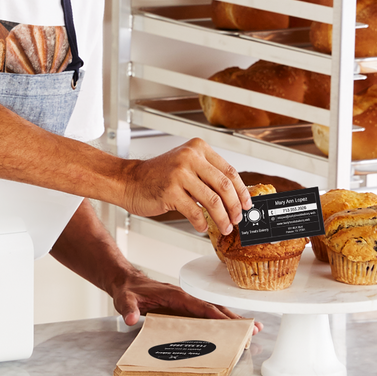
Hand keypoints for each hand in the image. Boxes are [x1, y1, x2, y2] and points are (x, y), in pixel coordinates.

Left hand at [112, 270, 261, 333]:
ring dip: (232, 321)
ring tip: (252, 330)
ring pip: (213, 311)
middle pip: (213, 308)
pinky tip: (232, 330)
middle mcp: (184, 297)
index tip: (232, 325)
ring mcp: (186, 302)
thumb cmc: (128, 290)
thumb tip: (131, 318)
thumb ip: (128, 309)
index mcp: (174, 295)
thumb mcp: (125, 299)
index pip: (199, 306)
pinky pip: (206, 315)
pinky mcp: (184, 308)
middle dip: (234, 319)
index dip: (216, 316)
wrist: (125, 281)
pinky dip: (221, 322)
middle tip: (253, 329)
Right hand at [121, 138, 250, 234]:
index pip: (230, 171)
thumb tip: (234, 196)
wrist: (129, 181)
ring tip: (224, 227)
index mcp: (197, 148)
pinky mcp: (170, 191)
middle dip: (235, 207)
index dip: (242, 191)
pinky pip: (195, 212)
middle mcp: (189, 157)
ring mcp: (179, 173)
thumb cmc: (157, 176)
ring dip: (222, 219)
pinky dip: (202, 224)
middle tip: (237, 219)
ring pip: (213, 201)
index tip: (247, 204)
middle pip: (225, 186)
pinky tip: (202, 227)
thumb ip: (207, 175)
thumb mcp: (185, 166)